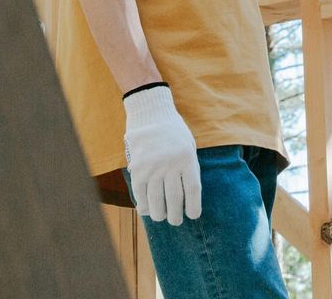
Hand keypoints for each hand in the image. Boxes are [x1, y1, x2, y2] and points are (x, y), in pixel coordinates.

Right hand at [123, 85, 201, 224]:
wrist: (151, 112)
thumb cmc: (173, 132)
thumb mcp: (188, 146)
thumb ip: (187, 169)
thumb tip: (185, 198)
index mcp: (187, 158)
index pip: (192, 190)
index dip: (193, 207)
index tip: (193, 216)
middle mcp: (170, 163)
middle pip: (174, 199)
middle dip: (175, 215)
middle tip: (175, 221)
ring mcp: (153, 166)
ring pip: (156, 199)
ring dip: (159, 213)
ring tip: (162, 217)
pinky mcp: (138, 167)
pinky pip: (140, 192)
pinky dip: (143, 204)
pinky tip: (147, 209)